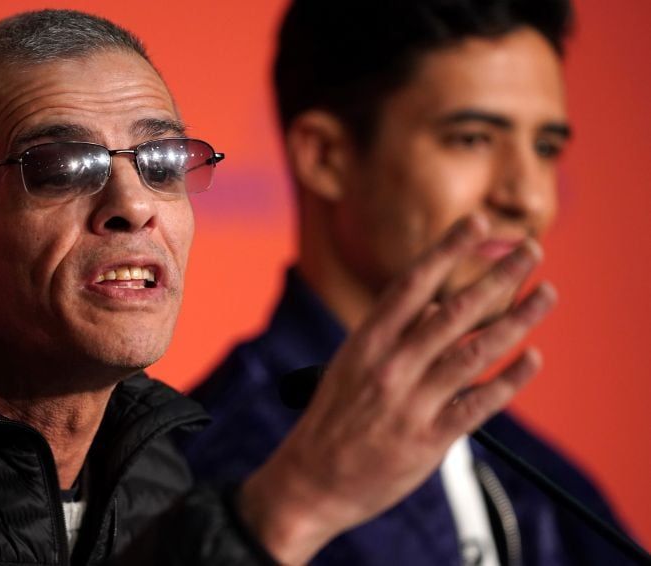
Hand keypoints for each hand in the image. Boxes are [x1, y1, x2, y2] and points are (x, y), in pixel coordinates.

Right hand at [239, 214, 556, 564]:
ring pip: (475, 351)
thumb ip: (395, 336)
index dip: (449, 250)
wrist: (311, 481)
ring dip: (518, 319)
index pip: (414, 283)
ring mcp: (411, 401)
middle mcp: (391, 365)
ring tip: (547, 295)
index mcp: (367, 341)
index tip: (479, 223)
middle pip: (455, 310)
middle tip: (531, 249)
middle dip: (499, 275)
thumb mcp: (351, 366)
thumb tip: (442, 307)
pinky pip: (479, 403)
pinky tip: (532, 359)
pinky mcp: (429, 439)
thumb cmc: (332, 420)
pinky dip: (509, 379)